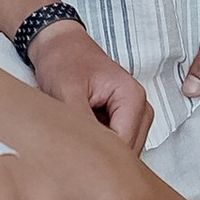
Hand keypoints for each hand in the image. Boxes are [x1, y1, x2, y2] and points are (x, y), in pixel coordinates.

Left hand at [25, 21, 152, 153]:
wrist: (59, 44)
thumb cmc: (63, 59)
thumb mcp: (66, 90)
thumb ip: (80, 122)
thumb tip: (85, 153)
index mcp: (133, 97)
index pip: (123, 145)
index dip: (98, 155)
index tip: (73, 153)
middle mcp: (140, 108)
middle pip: (126, 151)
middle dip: (99, 150)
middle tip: (70, 138)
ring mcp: (134, 115)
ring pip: (120, 149)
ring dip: (96, 145)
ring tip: (75, 127)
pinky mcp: (123, 119)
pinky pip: (114, 142)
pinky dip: (96, 140)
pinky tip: (80, 127)